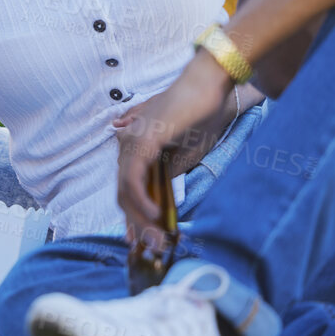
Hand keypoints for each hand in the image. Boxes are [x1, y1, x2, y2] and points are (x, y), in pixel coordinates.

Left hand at [114, 53, 233, 245]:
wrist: (211, 87)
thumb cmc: (200, 115)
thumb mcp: (182, 153)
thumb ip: (165, 173)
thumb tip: (155, 199)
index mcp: (134, 145)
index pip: (127, 186)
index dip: (132, 214)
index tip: (139, 240)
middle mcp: (127, 141)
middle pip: (123, 191)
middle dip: (136, 223)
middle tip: (151, 247)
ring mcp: (132, 139)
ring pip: (126, 189)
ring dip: (140, 218)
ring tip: (156, 239)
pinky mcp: (143, 140)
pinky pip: (133, 177)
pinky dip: (142, 199)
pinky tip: (154, 215)